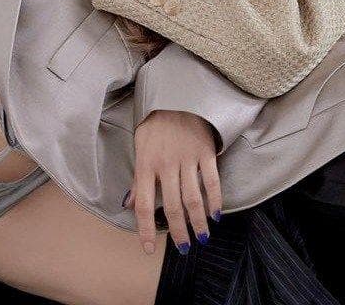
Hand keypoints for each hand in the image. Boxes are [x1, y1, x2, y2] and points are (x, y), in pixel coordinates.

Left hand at [127, 110, 222, 255]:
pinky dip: (215, 200)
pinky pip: (212, 181)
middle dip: (178, 232)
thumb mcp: (139, 145)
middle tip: (184, 249)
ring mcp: (187, 158)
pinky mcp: (205, 151)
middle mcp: (166, 164)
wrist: (176, 95)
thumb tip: (129, 204)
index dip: (145, 230)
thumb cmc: (155, 123)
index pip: (144, 204)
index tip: (149, 249)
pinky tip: (215, 215)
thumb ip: (137, 178)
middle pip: (172, 207)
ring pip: (193, 198)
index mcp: (146, 163)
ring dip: (198, 223)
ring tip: (202, 238)